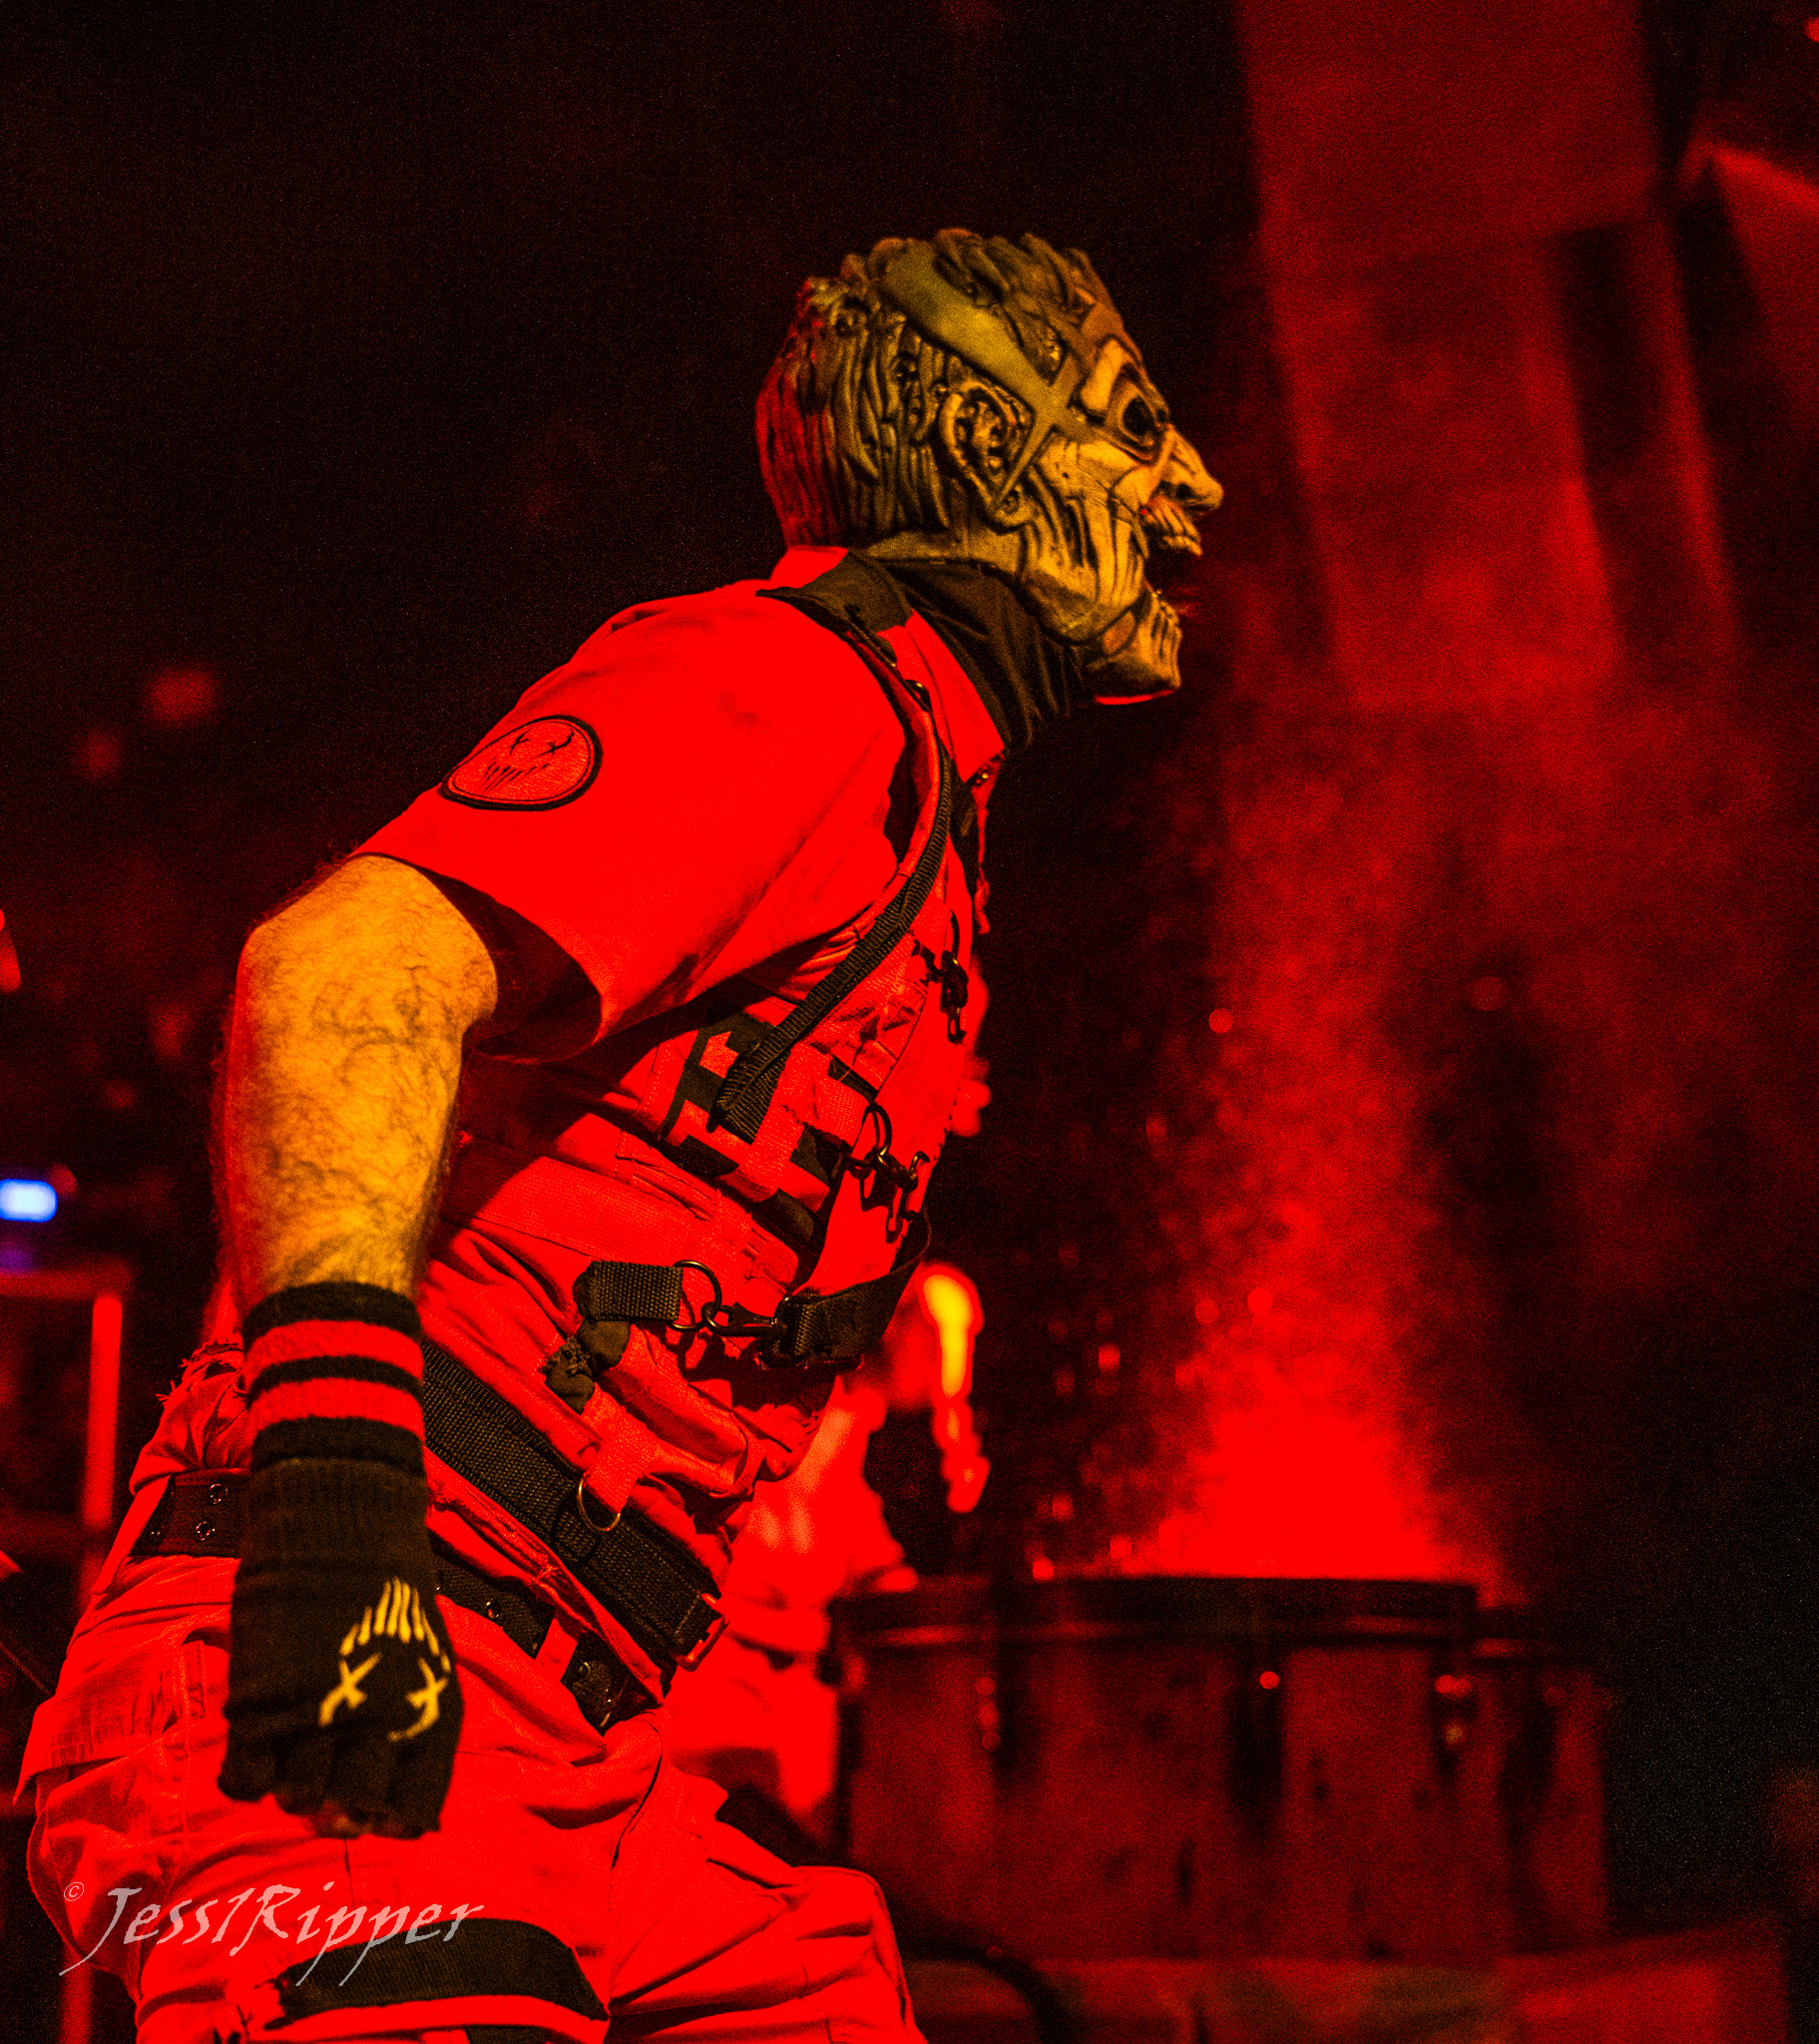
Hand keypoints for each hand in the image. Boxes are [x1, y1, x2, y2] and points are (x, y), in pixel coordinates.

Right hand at [220, 1458, 462, 1836]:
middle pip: (352, 1812)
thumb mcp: (426, 1657)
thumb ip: (416, 1722)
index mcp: (428, 1711)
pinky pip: (245, 1782)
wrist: (341, 1522)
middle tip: (329, 1796)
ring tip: (294, 1758)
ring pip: (297, 1800)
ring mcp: (317, 1713)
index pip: (416, 1809)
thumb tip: (403, 1799)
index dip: (394, 1819)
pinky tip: (258, 1748)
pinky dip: (248, 1778)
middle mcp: (378, 1722)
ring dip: (293, 1790)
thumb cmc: (387, 1591)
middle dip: (339, 1812)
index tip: (381, 1813)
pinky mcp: (261, 1701)